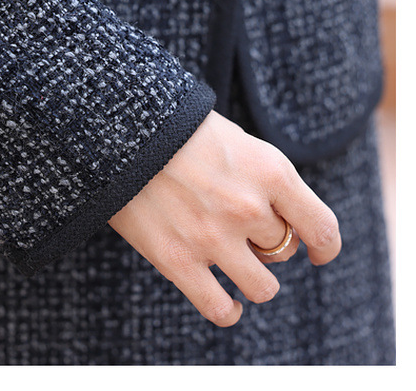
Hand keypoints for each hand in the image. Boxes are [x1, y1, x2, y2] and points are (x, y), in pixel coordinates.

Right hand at [108, 111, 340, 326]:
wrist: (117, 132)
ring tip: (237, 267)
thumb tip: (279, 222)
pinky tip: (228, 305)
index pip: (321, 227)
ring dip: (254, 278)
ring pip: (262, 286)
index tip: (320, 253)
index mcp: (270, 172)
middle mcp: (249, 209)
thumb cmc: (174, 130)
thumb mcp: (234, 140)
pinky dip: (229, 312)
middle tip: (239, 228)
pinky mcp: (178, 261)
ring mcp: (214, 238)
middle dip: (266, 243)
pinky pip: (219, 308)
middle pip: (282, 250)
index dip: (325, 246)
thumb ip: (263, 179)